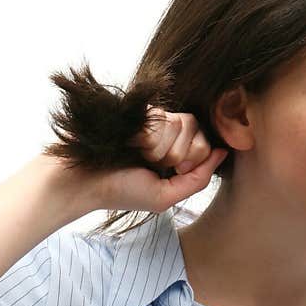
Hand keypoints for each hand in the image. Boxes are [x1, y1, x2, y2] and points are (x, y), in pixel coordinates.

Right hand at [93, 106, 227, 212]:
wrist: (83, 179)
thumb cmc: (122, 190)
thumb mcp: (165, 196)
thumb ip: (198, 178)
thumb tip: (223, 152)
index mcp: (179, 152)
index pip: (206, 142)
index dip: (193, 158)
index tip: (173, 172)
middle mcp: (170, 133)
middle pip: (195, 128)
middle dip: (174, 154)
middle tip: (151, 164)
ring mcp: (154, 119)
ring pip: (178, 123)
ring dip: (156, 147)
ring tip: (137, 154)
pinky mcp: (139, 109)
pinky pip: (158, 117)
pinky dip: (145, 137)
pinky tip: (130, 143)